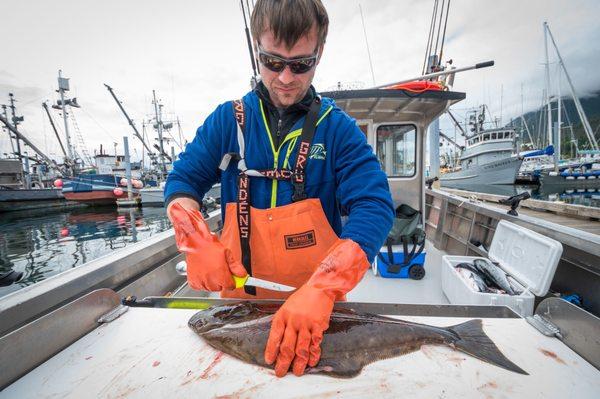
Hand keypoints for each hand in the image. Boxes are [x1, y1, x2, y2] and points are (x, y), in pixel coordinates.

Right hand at [169, 202, 245, 290]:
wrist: (195, 242)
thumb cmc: (210, 246)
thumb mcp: (227, 254)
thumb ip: (236, 266)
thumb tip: (243, 275)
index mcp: (221, 275)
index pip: (230, 286)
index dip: (232, 280)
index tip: (231, 276)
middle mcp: (210, 281)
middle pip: (220, 288)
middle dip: (221, 281)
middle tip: (219, 269)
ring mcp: (201, 282)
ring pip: (210, 288)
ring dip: (212, 282)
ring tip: (210, 269)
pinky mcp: (193, 282)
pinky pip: (201, 287)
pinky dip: (202, 282)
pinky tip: (203, 272)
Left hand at [264, 239, 369, 376]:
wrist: (320, 288)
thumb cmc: (302, 298)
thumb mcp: (287, 307)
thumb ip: (283, 323)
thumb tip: (277, 342)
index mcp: (282, 316)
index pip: (274, 336)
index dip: (271, 350)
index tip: (269, 361)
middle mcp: (293, 321)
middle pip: (286, 346)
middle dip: (283, 362)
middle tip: (281, 372)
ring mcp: (306, 324)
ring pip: (300, 348)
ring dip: (298, 363)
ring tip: (297, 372)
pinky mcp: (318, 326)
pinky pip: (315, 344)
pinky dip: (313, 355)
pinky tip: (311, 362)